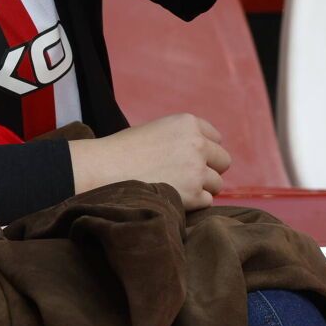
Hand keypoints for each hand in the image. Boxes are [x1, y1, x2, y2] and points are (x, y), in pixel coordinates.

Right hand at [69, 113, 231, 208]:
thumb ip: (182, 138)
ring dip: (201, 187)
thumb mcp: (155, 130)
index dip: (203, 150)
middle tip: (185, 176)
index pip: (216, 138)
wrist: (102, 169)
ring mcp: (197, 170)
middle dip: (208, 168)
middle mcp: (197, 144)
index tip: (187, 157)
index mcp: (187, 123)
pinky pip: (207, 201)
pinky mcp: (193, 194)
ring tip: (175, 187)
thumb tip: (204, 155)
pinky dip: (193, 202)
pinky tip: (172, 197)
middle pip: (223, 161)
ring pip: (217, 183)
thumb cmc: (121, 150)